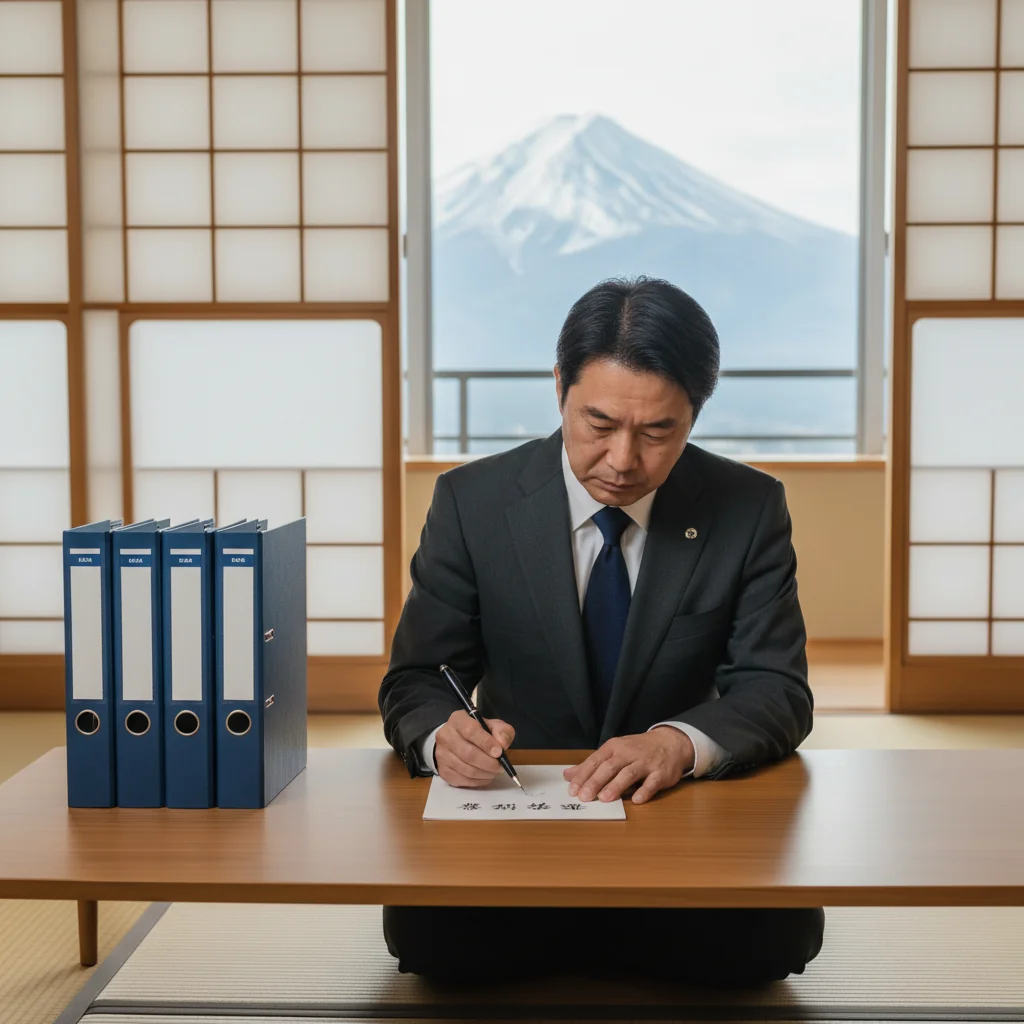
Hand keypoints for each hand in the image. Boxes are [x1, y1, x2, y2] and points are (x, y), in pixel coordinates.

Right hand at [434, 710, 514, 787]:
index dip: (486, 743)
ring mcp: (441, 754)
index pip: (471, 731)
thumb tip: (502, 744)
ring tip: (494, 772)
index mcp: (458, 720)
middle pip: (467, 753)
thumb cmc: (478, 732)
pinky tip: (485, 777)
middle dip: (488, 763)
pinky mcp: (442, 770)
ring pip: (466, 769)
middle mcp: (445, 735)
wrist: (457, 740)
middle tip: (500, 767)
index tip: (499, 753)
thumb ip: (502, 731)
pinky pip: (462, 780)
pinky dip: (477, 781)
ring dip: (484, 774)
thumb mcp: (493, 725)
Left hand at [562, 727, 694, 804]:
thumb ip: (591, 765)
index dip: (583, 775)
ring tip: (605, 798)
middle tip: (584, 796)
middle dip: (596, 782)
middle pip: (610, 767)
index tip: (572, 789)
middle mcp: (629, 753)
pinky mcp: (661, 773)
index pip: (595, 761)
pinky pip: (652, 782)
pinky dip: (644, 791)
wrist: (670, 742)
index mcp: (614, 747)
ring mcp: (645, 763)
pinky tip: (636, 800)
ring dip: (616, 786)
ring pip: (629, 773)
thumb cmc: (637, 749)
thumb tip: (568, 775)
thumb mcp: (614, 751)